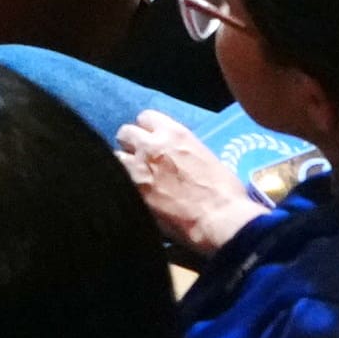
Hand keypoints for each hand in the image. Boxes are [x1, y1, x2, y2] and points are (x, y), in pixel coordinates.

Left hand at [108, 111, 272, 252]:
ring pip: (114, 157)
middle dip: (131, 145)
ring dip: (123, 166)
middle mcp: (151, 146)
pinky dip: (121, 188)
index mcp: (174, 134)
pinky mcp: (130, 193)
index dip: (147, 130)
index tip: (151, 141)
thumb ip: (182, 151)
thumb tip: (175, 158)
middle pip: (125, 133)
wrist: (218, 219)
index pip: (146, 117)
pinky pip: (115, 183)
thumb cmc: (224, 192)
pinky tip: (130, 197)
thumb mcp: (205, 157)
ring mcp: (137, 169)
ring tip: (134, 180)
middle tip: (139, 160)